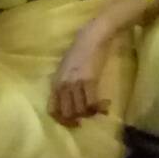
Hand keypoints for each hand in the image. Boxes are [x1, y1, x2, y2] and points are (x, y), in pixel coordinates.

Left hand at [49, 6, 132, 125]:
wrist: (92, 36)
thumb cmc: (80, 50)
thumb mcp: (66, 68)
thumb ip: (65, 82)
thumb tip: (69, 98)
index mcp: (55, 83)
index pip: (52, 110)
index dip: (62, 120)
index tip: (74, 121)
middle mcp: (63, 85)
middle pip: (67, 113)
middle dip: (77, 120)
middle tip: (88, 117)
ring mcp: (75, 83)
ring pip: (80, 110)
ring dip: (90, 113)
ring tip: (99, 110)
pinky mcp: (89, 80)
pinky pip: (92, 102)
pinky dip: (99, 108)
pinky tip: (105, 105)